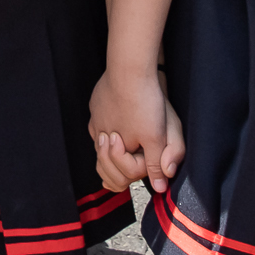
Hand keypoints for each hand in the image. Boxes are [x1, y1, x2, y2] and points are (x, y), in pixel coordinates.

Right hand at [88, 63, 183, 194]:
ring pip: (102, 142)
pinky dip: (111, 124)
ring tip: (128, 139)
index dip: (137, 172)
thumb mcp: (157, 137)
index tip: (147, 161)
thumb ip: (156, 164)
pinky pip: (101, 121)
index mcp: (113, 148)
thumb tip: (159, 187)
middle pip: (106, 162)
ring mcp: (96, 118)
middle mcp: (99, 135)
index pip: (121, 174)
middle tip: (136, 153)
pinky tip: (123, 117)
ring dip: (114, 146)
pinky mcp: (96, 103)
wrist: (129, 68)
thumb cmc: (144, 102)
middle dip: (120, 164)